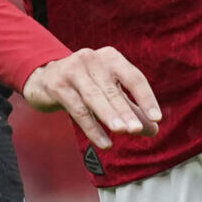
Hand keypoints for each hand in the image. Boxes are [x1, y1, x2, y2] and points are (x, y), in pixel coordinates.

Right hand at [24, 47, 161, 151]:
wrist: (45, 78)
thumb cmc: (85, 86)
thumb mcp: (109, 93)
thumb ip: (131, 110)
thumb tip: (154, 130)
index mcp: (111, 58)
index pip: (134, 78)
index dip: (146, 98)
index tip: (156, 118)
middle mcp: (92, 59)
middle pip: (113, 89)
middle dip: (126, 111)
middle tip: (137, 130)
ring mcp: (73, 70)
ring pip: (94, 97)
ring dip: (109, 116)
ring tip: (123, 132)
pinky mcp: (57, 85)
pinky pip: (78, 109)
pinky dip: (92, 127)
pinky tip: (104, 143)